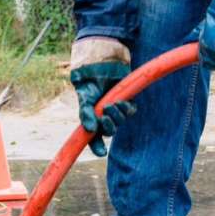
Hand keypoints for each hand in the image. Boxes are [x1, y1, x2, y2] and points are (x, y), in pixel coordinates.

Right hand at [69, 38, 136, 156]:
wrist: (101, 62)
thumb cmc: (89, 80)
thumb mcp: (84, 97)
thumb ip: (86, 113)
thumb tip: (89, 130)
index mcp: (90, 118)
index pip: (93, 138)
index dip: (97, 147)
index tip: (102, 153)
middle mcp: (103, 117)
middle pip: (109, 131)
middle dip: (109, 126)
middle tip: (105, 116)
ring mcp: (115, 110)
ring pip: (120, 122)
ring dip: (117, 116)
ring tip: (112, 104)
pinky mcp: (126, 101)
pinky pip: (130, 112)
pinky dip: (126, 108)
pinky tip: (121, 101)